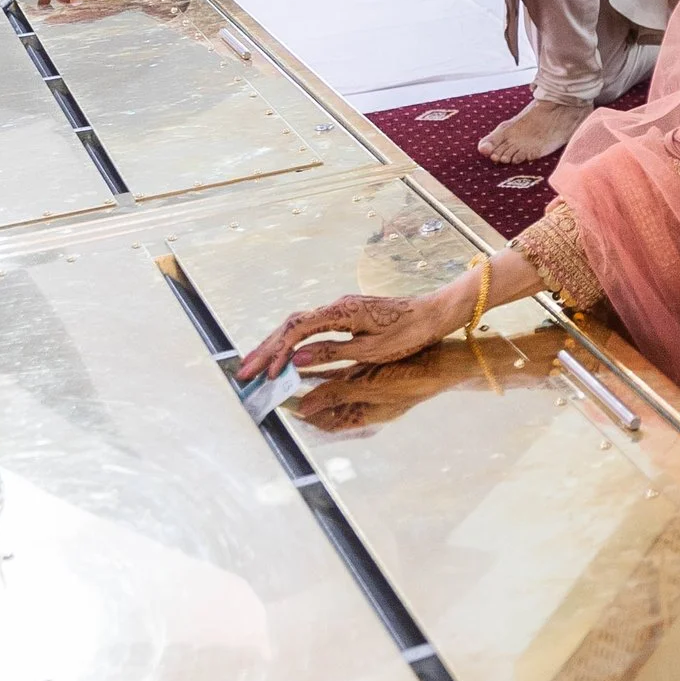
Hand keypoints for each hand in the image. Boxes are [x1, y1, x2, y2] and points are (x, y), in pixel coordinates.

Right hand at [236, 290, 465, 382]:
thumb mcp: (373, 350)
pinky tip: (284, 355)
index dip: (277, 353)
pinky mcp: (347, 314)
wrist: (436, 312)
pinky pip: (312, 326)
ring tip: (256, 366)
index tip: (264, 374)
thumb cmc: (410, 333)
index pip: (298, 331)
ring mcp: (341, 308)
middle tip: (243, 373)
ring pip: (299, 325)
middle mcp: (337, 306)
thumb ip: (334, 352)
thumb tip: (297, 357)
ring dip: (276, 345)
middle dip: (265, 350)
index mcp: (341, 312)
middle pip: (291, 326)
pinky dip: (293, 341)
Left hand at [291, 357, 442, 431]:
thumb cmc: (409, 380)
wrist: (441, 364)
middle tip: (280, 386)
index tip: (281, 403)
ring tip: (290, 372)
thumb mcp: (371, 388)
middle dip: (302, 399)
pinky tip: (313, 360)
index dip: (303, 415)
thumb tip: (303, 405)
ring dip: (312, 383)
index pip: (324, 423)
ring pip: (331, 390)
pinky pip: (343, 376)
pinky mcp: (372, 376)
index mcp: (362, 418)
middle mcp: (362, 407)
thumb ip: (337, 394)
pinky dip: (327, 371)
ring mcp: (367, 391)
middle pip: (324, 408)